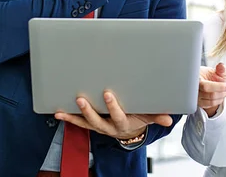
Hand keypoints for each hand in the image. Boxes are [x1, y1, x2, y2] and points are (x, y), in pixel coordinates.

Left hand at [54, 91, 171, 139]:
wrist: (129, 132)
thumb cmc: (138, 118)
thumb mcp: (148, 117)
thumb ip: (156, 116)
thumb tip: (168, 119)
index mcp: (123, 123)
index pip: (118, 115)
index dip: (112, 106)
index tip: (107, 93)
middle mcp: (108, 127)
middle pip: (97, 120)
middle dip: (89, 110)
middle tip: (81, 99)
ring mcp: (98, 126)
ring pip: (85, 122)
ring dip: (75, 115)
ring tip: (65, 108)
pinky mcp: (91, 124)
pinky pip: (78, 122)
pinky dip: (68, 117)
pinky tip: (57, 112)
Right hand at [198, 63, 225, 116]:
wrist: (204, 82)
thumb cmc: (208, 76)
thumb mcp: (215, 70)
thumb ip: (220, 68)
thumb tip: (221, 66)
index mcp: (197, 80)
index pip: (206, 86)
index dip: (219, 87)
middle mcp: (195, 90)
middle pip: (210, 95)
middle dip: (222, 92)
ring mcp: (197, 98)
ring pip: (211, 101)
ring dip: (221, 97)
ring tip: (225, 91)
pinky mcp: (200, 103)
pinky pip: (211, 105)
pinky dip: (218, 100)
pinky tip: (221, 95)